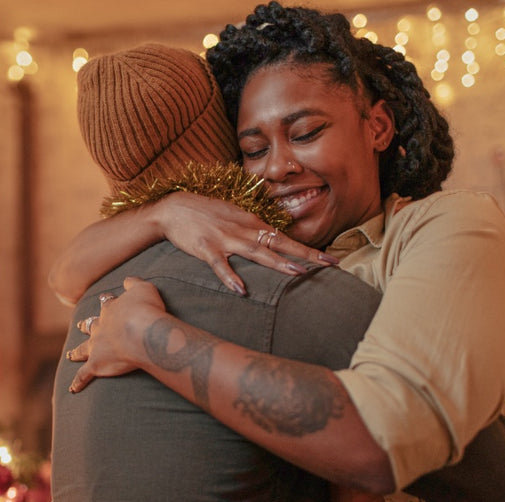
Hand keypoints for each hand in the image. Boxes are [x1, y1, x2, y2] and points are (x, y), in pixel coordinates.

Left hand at [67, 277, 165, 392]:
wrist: (141, 332)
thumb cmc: (146, 310)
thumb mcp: (144, 288)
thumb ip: (134, 284)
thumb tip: (127, 280)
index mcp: (111, 310)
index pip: (107, 304)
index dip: (107, 302)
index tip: (105, 299)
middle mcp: (100, 327)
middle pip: (90, 326)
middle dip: (85, 326)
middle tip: (80, 325)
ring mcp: (96, 346)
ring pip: (83, 349)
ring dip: (76, 352)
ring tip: (70, 355)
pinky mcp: (96, 364)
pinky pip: (84, 375)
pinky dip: (78, 382)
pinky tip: (72, 389)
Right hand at [151, 193, 337, 294]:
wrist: (173, 208)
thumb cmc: (204, 213)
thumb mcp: (233, 217)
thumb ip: (252, 230)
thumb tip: (272, 240)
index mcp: (251, 223)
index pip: (284, 237)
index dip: (307, 249)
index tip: (330, 259)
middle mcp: (243, 230)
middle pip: (278, 243)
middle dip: (304, 254)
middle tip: (328, 264)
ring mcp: (225, 239)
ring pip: (255, 251)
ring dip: (277, 262)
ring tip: (297, 273)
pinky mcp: (205, 248)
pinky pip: (220, 265)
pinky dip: (230, 276)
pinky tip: (240, 290)